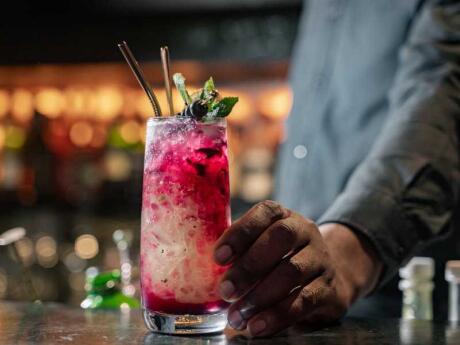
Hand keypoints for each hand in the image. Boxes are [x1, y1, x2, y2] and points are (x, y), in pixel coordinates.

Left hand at [213, 201, 380, 336]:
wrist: (330, 277)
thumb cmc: (281, 260)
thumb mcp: (263, 247)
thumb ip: (240, 251)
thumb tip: (203, 269)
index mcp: (284, 216)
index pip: (265, 212)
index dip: (240, 232)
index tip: (218, 256)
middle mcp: (306, 231)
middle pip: (280, 238)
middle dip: (249, 266)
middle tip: (225, 291)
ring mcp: (321, 259)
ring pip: (292, 272)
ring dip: (259, 297)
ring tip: (236, 317)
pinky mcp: (330, 289)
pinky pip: (304, 301)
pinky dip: (277, 316)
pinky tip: (257, 326)